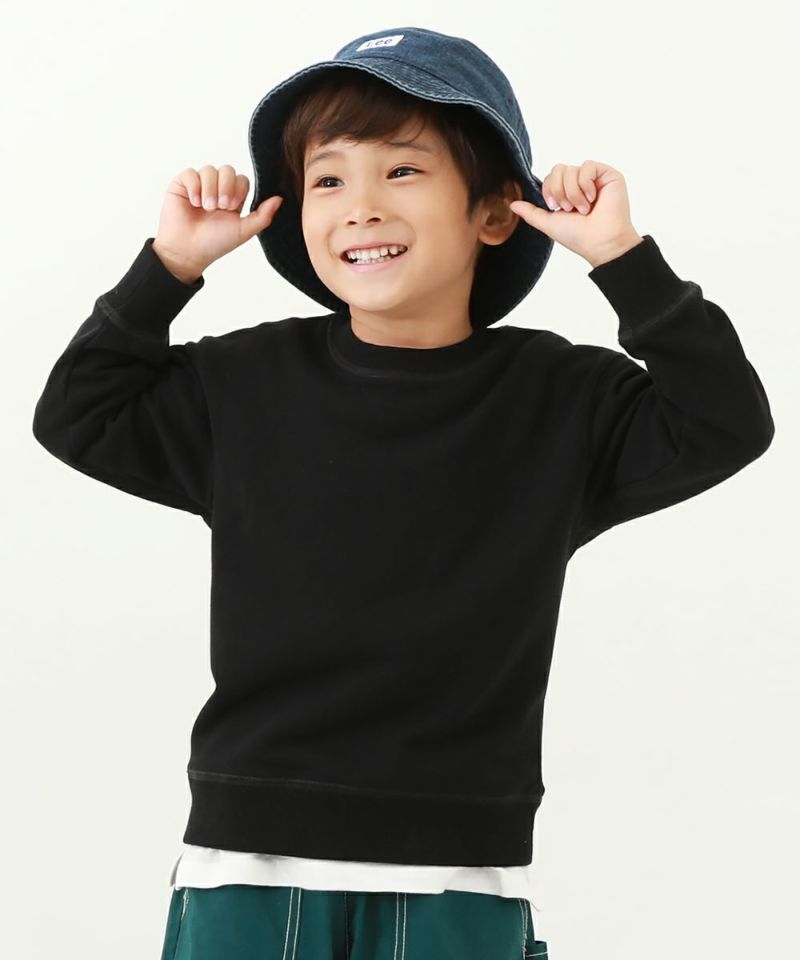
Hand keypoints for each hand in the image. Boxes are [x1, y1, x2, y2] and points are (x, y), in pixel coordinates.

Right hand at [153, 164, 282, 281]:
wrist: (188, 251)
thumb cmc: (215, 243)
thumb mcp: (244, 231)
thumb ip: (263, 216)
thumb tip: (280, 198)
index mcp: (233, 198)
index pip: (242, 179)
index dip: (238, 189)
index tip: (231, 207)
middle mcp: (216, 189)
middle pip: (228, 170)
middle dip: (226, 187)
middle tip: (221, 206)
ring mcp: (199, 185)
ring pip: (209, 169)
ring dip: (210, 189)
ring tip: (206, 207)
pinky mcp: (182, 184)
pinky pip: (190, 173)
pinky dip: (194, 187)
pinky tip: (193, 202)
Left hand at [508, 161, 642, 267]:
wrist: (600, 242)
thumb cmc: (578, 236)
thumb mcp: (548, 223)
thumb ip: (531, 213)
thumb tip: (512, 204)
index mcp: (568, 193)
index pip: (551, 176)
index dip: (549, 190)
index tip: (556, 207)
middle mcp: (581, 184)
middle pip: (558, 169)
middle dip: (559, 191)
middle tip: (569, 209)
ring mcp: (595, 179)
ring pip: (571, 169)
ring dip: (573, 193)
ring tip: (584, 209)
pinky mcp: (608, 175)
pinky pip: (588, 166)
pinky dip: (585, 184)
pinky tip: (592, 198)